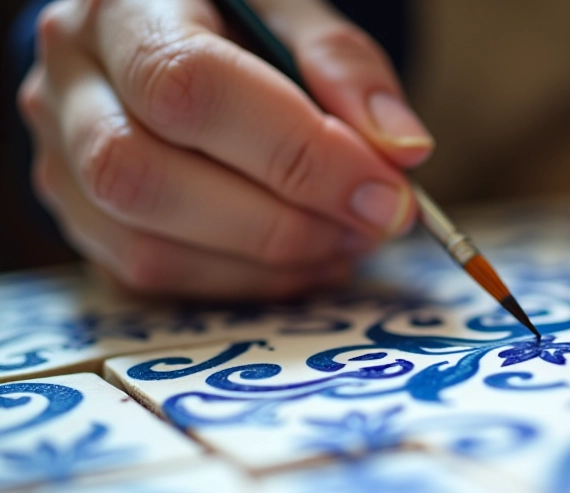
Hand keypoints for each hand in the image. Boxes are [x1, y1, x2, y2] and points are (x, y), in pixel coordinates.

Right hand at [18, 0, 432, 298]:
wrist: (172, 37)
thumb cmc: (239, 20)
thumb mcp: (296, 16)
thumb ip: (345, 69)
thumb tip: (401, 152)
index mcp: (121, 7)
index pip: (189, 87)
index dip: (296, 152)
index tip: (385, 191)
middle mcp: (68, 85)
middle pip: (144, 176)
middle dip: (280, 221)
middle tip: (372, 224)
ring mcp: (61, 162)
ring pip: (145, 244)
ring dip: (268, 262)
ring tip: (346, 240)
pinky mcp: (83, 222)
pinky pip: (155, 276)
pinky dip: (246, 281)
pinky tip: (304, 259)